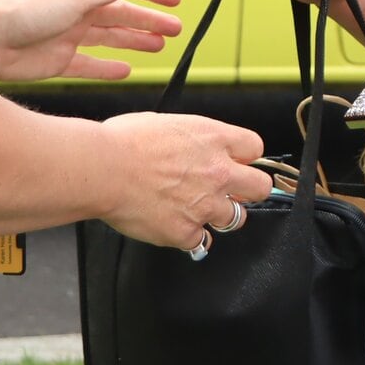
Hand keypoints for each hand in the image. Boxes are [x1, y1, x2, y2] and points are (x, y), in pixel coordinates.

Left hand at [0, 0, 182, 81]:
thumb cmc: (25, 12)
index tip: (176, 1)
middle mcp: (78, 12)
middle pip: (122, 16)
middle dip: (150, 21)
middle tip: (176, 29)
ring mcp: (69, 37)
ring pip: (111, 39)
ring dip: (135, 41)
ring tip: (159, 46)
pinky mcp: (58, 61)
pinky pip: (90, 65)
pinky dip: (108, 68)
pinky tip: (125, 70)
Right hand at [96, 113, 273, 248]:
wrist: (104, 169)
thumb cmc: (124, 141)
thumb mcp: (167, 123)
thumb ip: (191, 138)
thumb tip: (192, 146)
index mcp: (214, 139)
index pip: (255, 148)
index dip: (245, 157)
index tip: (237, 162)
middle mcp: (218, 172)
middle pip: (260, 187)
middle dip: (249, 190)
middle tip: (234, 192)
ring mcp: (205, 205)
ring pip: (235, 218)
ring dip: (219, 215)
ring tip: (197, 209)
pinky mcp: (186, 231)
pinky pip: (200, 241)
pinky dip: (189, 236)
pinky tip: (174, 225)